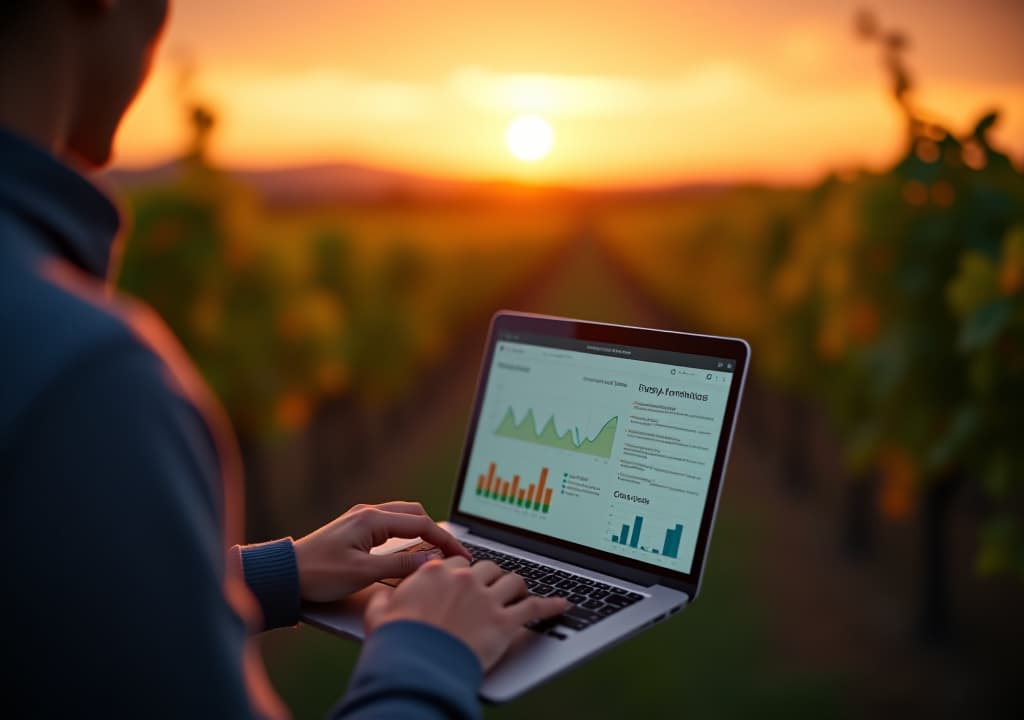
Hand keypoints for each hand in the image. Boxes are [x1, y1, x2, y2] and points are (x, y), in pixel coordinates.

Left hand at [293, 501, 469, 601]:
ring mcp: (361, 518)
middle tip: (453, 552)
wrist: (285, 573)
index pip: (421, 524)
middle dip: (437, 531)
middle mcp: (368, 513)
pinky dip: (408, 533)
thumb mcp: (363, 573)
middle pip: (415, 513)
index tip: (461, 555)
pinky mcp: (355, 528)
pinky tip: (411, 549)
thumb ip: (401, 567)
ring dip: (423, 530)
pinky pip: (391, 524)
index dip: (445, 540)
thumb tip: (433, 560)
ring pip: (403, 517)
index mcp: (372, 519)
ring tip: (437, 550)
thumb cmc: (319, 574)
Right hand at [365, 556, 569, 671]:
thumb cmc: (396, 642)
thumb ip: (385, 599)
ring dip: (516, 588)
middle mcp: (464, 579)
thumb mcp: (379, 614)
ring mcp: (486, 599)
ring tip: (520, 595)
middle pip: (487, 567)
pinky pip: (535, 608)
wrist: (415, 667)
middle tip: (491, 589)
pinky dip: (551, 606)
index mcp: (435, 572)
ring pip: (513, 581)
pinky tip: (562, 605)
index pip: (457, 560)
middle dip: (490, 577)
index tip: (465, 578)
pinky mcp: (504, 622)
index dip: (462, 570)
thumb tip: (383, 596)